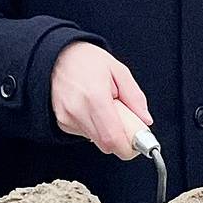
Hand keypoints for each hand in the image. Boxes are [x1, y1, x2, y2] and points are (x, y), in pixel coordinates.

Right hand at [51, 41, 152, 158]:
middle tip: (125, 123)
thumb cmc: (87, 60)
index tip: (137, 142)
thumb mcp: (118, 70)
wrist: (57, 55)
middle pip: (105, 145)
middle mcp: (78, 110)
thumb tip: (145, 119)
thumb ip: (134, 97)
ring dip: (106, 132)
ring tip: (105, 109)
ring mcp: (67, 118)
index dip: (128, 147)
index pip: (113, 138)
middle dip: (120, 139)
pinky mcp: (61, 121)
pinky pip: (84, 133)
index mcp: (95, 97)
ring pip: (95, 140)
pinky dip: (93, 126)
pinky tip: (91, 110)